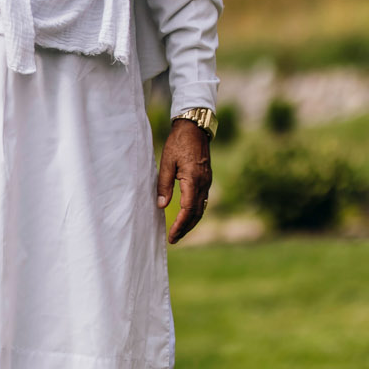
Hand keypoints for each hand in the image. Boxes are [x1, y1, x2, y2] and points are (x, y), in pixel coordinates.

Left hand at [156, 118, 212, 243]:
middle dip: (186, 228)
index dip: (180, 225)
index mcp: (193, 180)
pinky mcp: (206, 179)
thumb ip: (163, 184)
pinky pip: (203, 200)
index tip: (171, 235)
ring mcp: (207, 181)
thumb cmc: (178, 143)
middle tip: (174, 239)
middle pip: (197, 213)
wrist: (194, 129)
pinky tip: (187, 216)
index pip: (188, 210)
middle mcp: (203, 183)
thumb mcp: (166, 162)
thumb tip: (161, 206)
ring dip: (191, 222)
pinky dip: (195, 212)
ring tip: (179, 232)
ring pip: (202, 208)